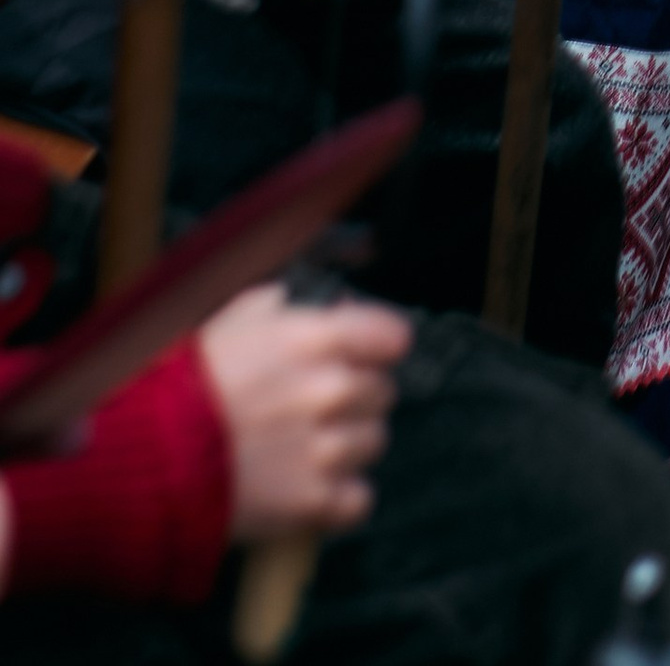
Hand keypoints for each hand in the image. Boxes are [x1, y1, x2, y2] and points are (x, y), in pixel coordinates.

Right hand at [200, 287, 411, 542]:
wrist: (140, 466)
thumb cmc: (177, 392)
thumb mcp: (225, 323)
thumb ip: (275, 310)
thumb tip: (304, 304)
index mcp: (311, 338)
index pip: (390, 336)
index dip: (376, 347)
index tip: (364, 356)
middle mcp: (328, 390)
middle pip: (381, 392)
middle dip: (354, 398)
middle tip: (314, 409)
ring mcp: (323, 449)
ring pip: (373, 442)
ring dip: (347, 446)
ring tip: (303, 449)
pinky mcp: (311, 502)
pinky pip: (359, 499)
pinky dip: (339, 497)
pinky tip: (308, 486)